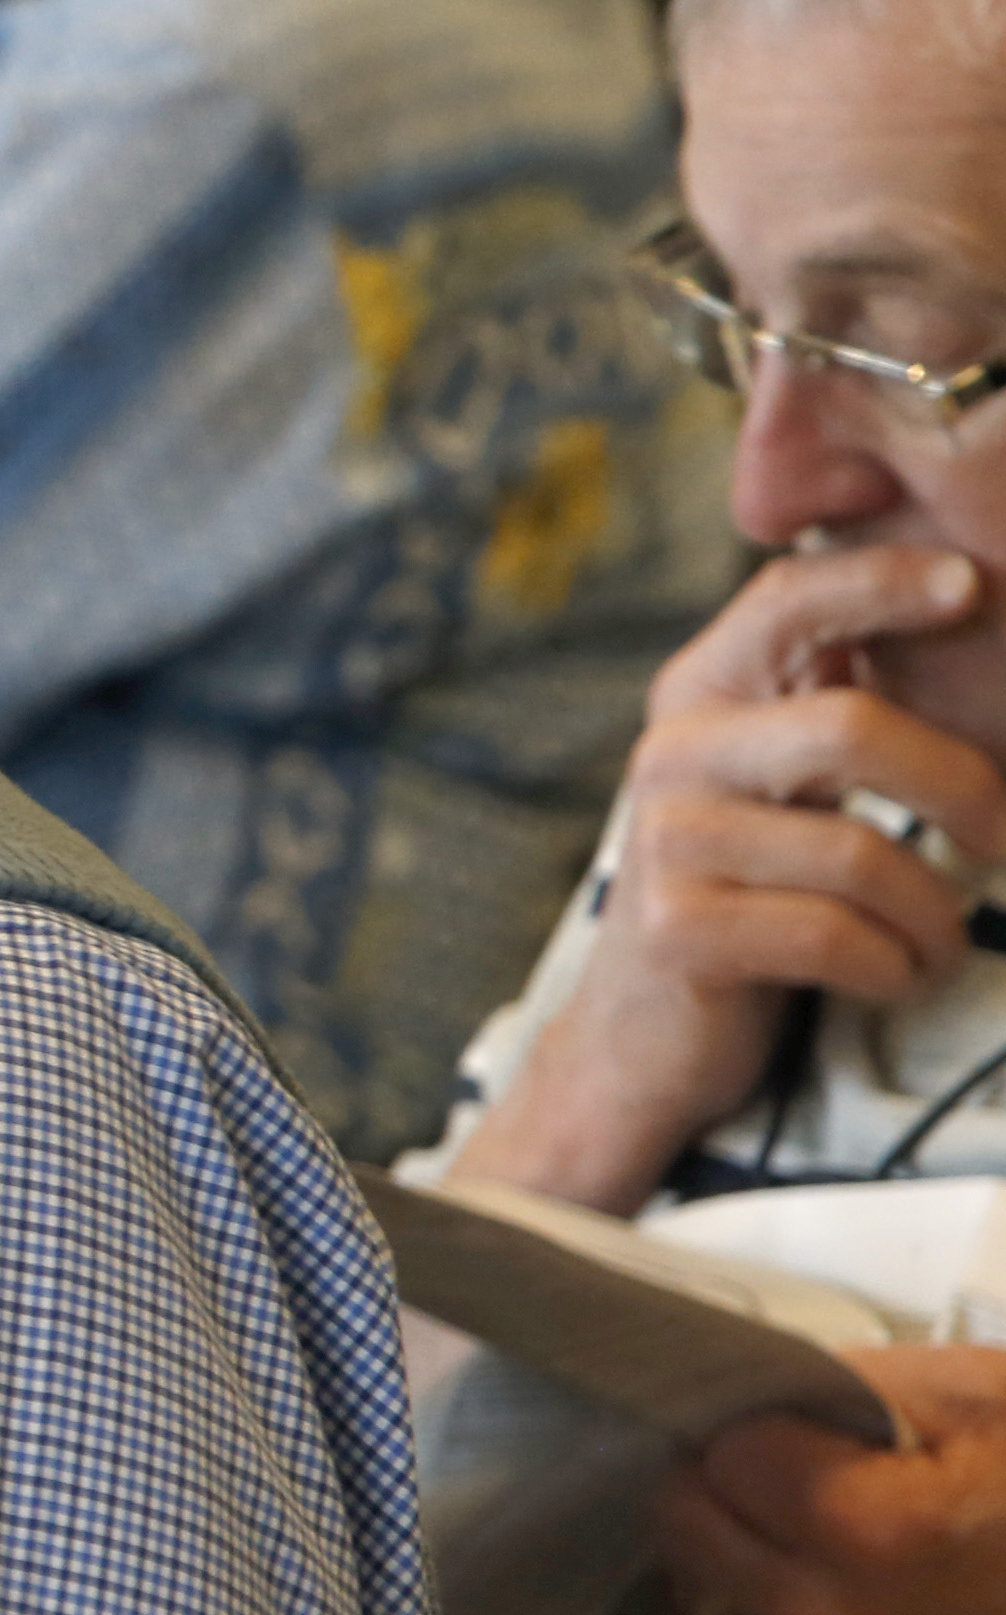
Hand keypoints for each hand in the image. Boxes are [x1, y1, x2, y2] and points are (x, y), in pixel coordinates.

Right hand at [449, 544, 1004, 1213]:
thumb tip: (969, 611)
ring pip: (859, 853)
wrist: (644, 1033)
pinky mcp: (674, 928)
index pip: (785, 601)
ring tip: (940, 939)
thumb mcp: (784, 782)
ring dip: (935, 914)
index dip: (878, 580)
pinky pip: (835, 937)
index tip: (968, 585)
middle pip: (851, 728)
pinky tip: (896, 976)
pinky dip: (897, 969)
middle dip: (963, 788)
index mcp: (703, 694)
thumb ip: (840, 707)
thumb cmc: (754, 893)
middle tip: (1005, 838)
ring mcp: (664, 840)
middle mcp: (671, 752)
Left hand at [657, 1346, 1005, 1614]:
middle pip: (684, 1523)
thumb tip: (736, 1382)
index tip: (814, 1438)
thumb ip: (843, 1383)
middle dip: (732, 1492)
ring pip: (702, 1591)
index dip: (767, 1433)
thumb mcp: (974, 1398)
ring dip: (743, 1563)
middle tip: (811, 1487)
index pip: (722, 1452)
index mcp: (864, 1531)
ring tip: (840, 1553)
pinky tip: (841, 1608)